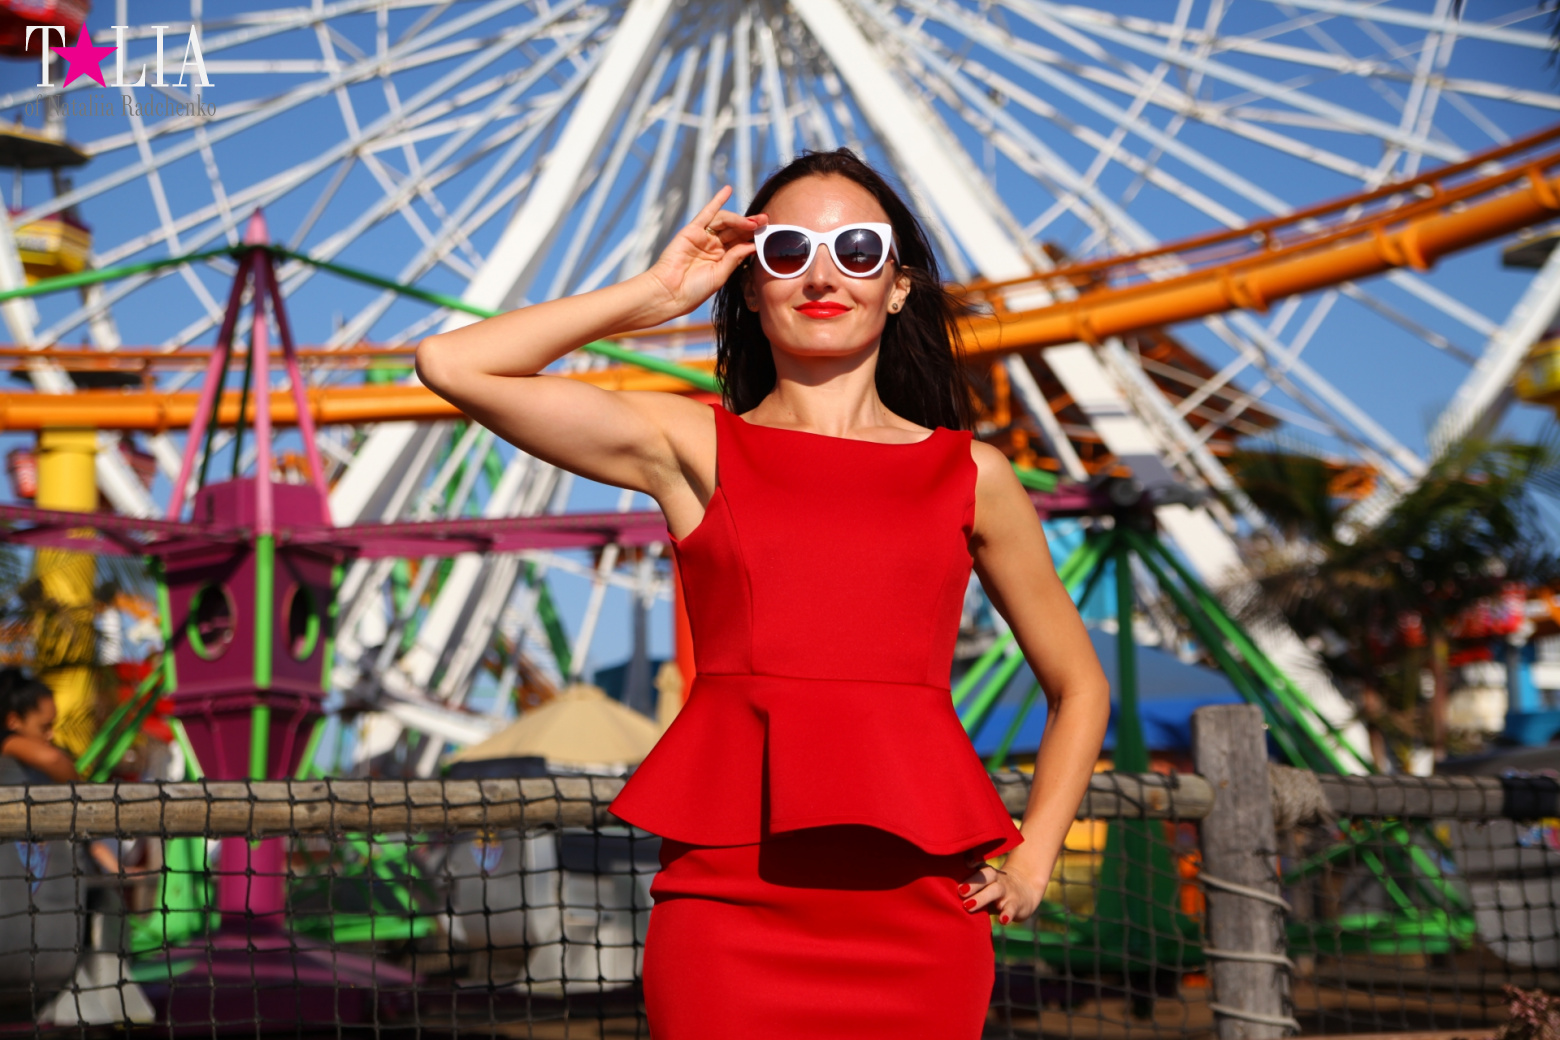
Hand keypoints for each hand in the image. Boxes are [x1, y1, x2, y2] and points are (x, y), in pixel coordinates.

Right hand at [643, 186, 765, 320]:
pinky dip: (716, 201)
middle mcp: (712, 246)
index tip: (768, 232)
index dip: (753, 236)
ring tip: (752, 222)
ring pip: (724, 222)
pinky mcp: (691, 231)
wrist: (669, 294)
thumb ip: (735, 258)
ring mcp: (702, 238)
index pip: (740, 242)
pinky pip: (706, 213)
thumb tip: (752, 245)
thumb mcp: (720, 275)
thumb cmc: (693, 291)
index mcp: (721, 259)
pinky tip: (727, 190)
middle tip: (765, 220)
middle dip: (750, 225)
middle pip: (735, 231)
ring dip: (739, 219)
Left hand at [958, 848, 1045, 924]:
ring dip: (982, 897)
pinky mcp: (1016, 905)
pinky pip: (1012, 909)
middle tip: (960, 891)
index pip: (979, 865)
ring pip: (996, 890)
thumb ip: (968, 887)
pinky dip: (1007, 914)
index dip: (972, 861)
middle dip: (973, 883)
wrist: (1026, 891)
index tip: (964, 862)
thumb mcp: (984, 885)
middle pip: (986, 876)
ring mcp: (1007, 891)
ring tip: (968, 906)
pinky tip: (1003, 921)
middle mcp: (997, 879)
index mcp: (987, 873)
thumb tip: (941, 893)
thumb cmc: (994, 890)